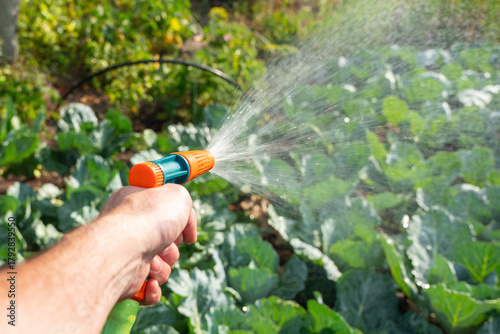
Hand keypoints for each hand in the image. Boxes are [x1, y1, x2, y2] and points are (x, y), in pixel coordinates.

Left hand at [99, 183, 196, 304]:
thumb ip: (184, 203)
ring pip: (160, 267)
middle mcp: (129, 229)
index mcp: (136, 204)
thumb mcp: (177, 195)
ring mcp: (126, 254)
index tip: (181, 229)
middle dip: (171, 248)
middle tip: (165, 241)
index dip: (176, 221)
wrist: (125, 247)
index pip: (161, 212)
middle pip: (165, 243)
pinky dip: (153, 288)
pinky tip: (149, 281)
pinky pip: (148, 289)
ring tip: (152, 260)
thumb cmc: (150, 216)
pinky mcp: (125, 279)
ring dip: (163, 266)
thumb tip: (184, 226)